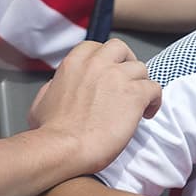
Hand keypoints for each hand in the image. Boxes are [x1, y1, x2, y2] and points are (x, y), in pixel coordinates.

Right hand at [28, 39, 161, 174]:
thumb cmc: (50, 132)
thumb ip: (52, 88)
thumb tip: (55, 86)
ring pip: (141, 68)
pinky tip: (147, 114)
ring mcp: (118, 77)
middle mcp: (97, 64)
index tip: (107, 74)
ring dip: (140, 84)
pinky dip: (154, 101)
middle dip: (126, 62)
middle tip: (127, 81)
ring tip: (138, 103)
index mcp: (74, 63)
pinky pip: (155, 89)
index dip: (105, 60)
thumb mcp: (40, 102)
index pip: (95, 47)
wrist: (63, 148)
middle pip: (120, 48)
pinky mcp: (135, 95)